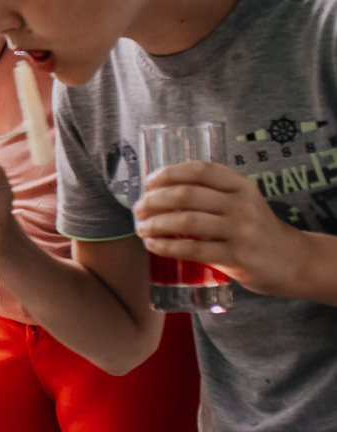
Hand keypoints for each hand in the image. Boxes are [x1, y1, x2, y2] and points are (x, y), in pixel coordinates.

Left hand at [136, 160, 307, 298]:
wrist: (293, 261)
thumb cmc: (255, 230)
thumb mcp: (243, 203)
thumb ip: (212, 195)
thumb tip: (159, 193)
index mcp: (241, 186)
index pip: (200, 170)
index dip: (169, 173)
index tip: (149, 182)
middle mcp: (242, 205)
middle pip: (186, 195)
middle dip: (153, 200)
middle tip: (138, 209)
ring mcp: (241, 231)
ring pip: (185, 221)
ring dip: (155, 224)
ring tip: (141, 228)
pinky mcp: (237, 257)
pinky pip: (193, 249)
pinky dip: (166, 246)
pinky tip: (152, 245)